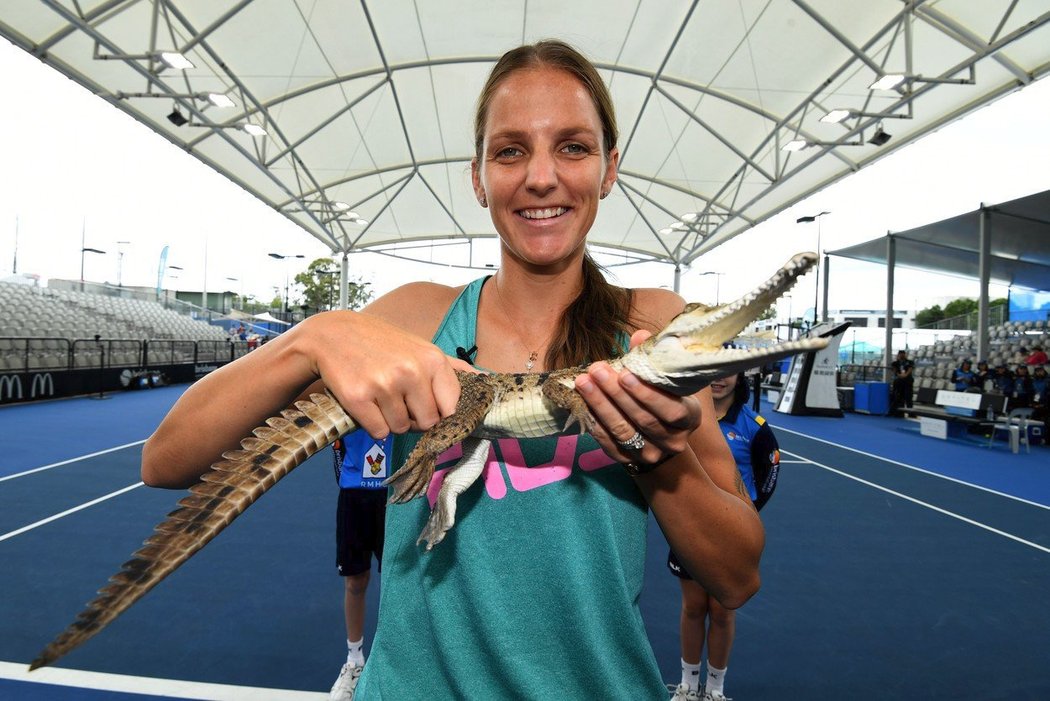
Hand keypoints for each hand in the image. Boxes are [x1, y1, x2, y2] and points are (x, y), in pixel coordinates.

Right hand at [304, 311, 469, 437]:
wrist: (333, 334)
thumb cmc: (382, 343)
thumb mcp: (421, 347)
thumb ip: (453, 367)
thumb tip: (486, 380)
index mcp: (432, 359)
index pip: (451, 408)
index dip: (439, 412)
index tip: (426, 404)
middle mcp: (411, 372)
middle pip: (428, 423)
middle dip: (415, 418)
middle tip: (399, 398)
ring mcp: (384, 385)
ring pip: (401, 428)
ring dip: (392, 419)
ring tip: (381, 395)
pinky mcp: (358, 399)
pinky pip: (379, 431)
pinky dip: (373, 423)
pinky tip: (366, 401)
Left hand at [573, 329, 701, 467]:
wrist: (661, 438)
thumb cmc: (666, 399)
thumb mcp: (668, 381)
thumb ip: (654, 360)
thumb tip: (639, 336)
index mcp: (689, 418)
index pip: (671, 410)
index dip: (647, 394)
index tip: (625, 373)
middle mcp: (673, 441)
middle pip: (642, 419)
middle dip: (616, 393)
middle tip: (597, 370)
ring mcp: (650, 453)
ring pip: (622, 431)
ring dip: (600, 405)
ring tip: (583, 382)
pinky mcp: (627, 460)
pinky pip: (607, 442)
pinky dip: (594, 421)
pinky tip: (581, 402)